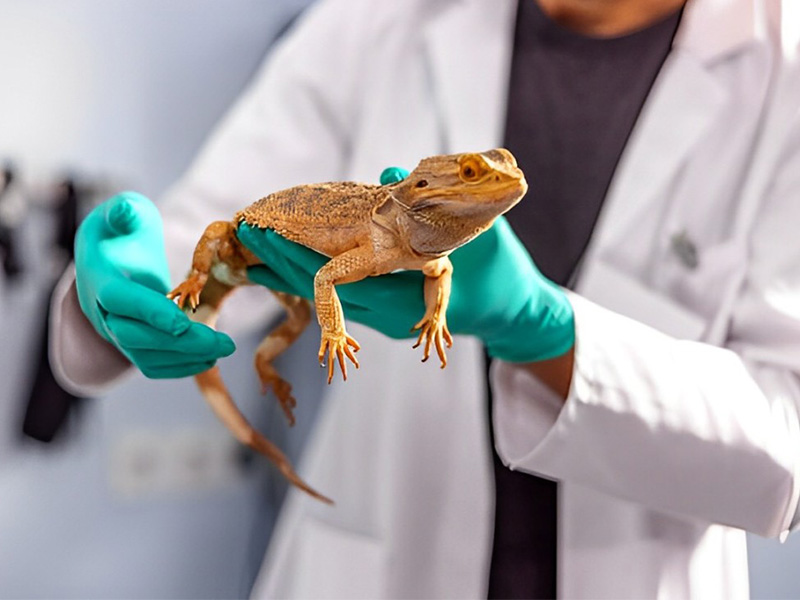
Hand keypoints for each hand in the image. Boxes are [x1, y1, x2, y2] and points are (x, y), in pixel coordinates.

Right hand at [74, 192, 234, 377]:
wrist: (106, 260)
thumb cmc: (120, 232)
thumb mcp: (122, 214)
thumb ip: (124, 211)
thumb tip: (127, 209)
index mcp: (99, 279)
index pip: (120, 301)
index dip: (149, 312)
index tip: (182, 322)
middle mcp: (103, 312)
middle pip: (136, 336)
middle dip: (181, 342)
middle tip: (224, 343)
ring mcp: (115, 332)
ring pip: (146, 356)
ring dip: (186, 357)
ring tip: (224, 349)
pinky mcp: (132, 345)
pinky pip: (152, 365)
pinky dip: (179, 367)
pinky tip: (209, 359)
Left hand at [238, 168, 573, 362]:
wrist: (509, 311)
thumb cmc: (498, 270)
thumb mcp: (474, 231)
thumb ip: (435, 205)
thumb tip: (387, 171)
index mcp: (402, 295)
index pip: (336, 276)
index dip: (295, 253)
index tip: (264, 232)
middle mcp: (384, 313)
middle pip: (320, 290)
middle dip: (281, 260)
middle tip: (245, 234)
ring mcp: (383, 319)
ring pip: (326, 297)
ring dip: (291, 272)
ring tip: (257, 249)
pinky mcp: (385, 314)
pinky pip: (341, 296)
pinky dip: (314, 279)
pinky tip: (292, 264)